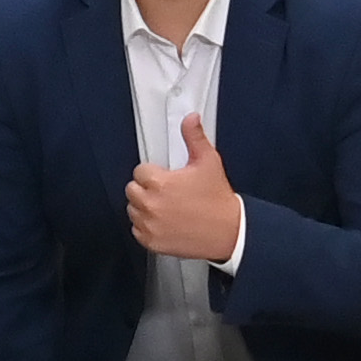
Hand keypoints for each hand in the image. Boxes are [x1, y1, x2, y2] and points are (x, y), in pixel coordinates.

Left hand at [122, 115, 245, 262]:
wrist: (229, 232)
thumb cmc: (218, 199)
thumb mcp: (208, 161)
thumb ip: (194, 137)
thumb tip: (190, 118)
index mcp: (160, 183)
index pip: (139, 171)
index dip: (153, 173)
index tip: (166, 177)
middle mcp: (150, 205)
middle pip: (132, 189)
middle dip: (146, 189)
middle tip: (166, 192)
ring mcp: (149, 225)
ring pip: (132, 210)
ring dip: (144, 207)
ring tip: (166, 207)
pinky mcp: (151, 242)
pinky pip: (137, 230)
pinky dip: (146, 227)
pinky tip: (164, 222)